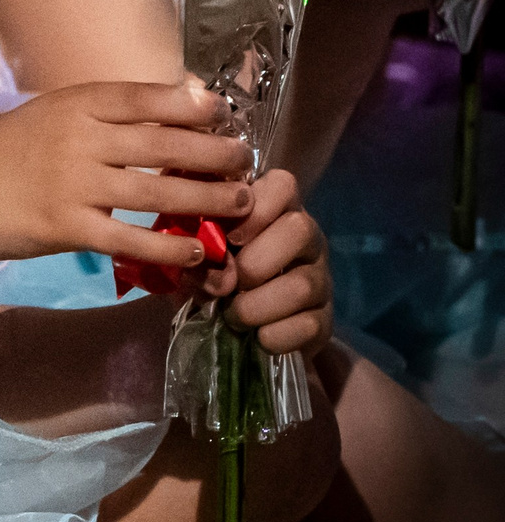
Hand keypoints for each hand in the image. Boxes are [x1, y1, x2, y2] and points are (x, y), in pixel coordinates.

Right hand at [0, 81, 254, 268]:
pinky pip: (131, 238)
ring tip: (240, 204)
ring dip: (209, 199)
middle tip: (246, 163)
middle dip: (216, 154)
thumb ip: (99, 113)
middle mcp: (79, 138)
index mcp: (75, 104)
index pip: (149, 98)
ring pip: (159, 190)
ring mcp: (73, 183)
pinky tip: (196, 252)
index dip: (196, 106)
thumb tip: (165, 106)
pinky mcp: (65, 227)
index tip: (227, 115)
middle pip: (166, 142)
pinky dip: (170, 247)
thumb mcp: (47, 116)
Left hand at [200, 165, 333, 356]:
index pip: (283, 184)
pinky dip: (274, 335)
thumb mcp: (196, 254)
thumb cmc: (212, 276)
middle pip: (300, 229)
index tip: (229, 236)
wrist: (236, 330)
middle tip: (228, 283)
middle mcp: (306, 238)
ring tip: (233, 316)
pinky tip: (257, 337)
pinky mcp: (325, 319)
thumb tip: (209, 263)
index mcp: (274, 211)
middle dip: (255, 261)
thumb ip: (195, 246)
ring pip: (303, 284)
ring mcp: (320, 278)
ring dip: (256, 306)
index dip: (257, 207)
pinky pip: (308, 324)